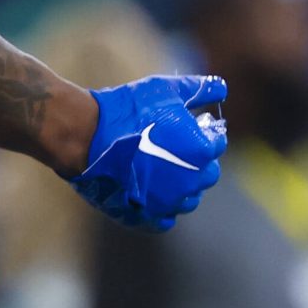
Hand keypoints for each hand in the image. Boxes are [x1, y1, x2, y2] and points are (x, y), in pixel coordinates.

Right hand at [70, 74, 228, 230]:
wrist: (84, 135)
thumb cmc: (126, 110)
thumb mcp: (165, 90)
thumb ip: (199, 89)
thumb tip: (222, 87)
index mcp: (201, 150)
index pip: (216, 143)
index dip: (203, 132)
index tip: (187, 126)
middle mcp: (192, 180)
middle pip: (207, 174)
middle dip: (195, 161)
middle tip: (172, 147)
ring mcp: (169, 201)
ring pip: (188, 200)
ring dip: (180, 187)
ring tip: (159, 170)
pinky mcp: (146, 216)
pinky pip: (164, 220)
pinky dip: (161, 210)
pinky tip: (149, 194)